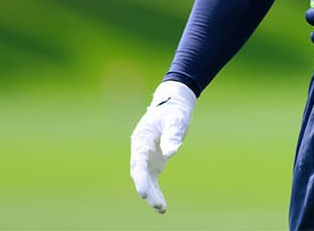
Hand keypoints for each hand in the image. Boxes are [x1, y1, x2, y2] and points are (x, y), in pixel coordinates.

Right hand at [129, 80, 196, 213]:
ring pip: (145, 180)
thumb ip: (172, 135)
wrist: (173, 105)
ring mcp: (146, 158)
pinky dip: (156, 192)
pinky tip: (162, 206)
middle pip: (140, 174)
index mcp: (141, 139)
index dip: (140, 178)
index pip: (138, 162)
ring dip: (152, 195)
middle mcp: (140, 151)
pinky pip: (152, 181)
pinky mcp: (154, 163)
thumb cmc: (173, 111)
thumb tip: (172, 152)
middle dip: (147, 190)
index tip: (142, 192)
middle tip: (158, 204)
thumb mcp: (175, 120)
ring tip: (162, 208)